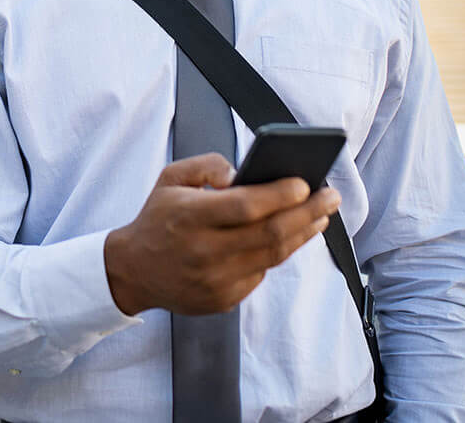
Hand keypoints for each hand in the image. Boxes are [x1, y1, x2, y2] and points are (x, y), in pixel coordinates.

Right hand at [103, 152, 339, 315]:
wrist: (133, 271)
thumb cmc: (158, 218)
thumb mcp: (170, 178)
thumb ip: (206, 164)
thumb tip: (240, 174)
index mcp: (189, 216)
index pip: (245, 206)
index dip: (279, 195)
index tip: (305, 182)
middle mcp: (204, 251)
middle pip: (270, 233)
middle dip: (308, 213)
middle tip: (332, 197)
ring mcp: (215, 280)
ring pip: (273, 256)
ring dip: (303, 233)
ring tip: (321, 215)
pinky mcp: (222, 300)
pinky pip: (260, 273)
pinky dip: (278, 252)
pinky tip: (292, 235)